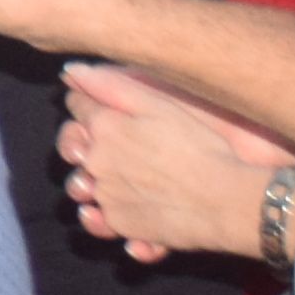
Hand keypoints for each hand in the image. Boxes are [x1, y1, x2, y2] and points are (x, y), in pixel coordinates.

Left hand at [63, 62, 294, 262]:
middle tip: (117, 147)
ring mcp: (105, 194)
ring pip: (84, 182)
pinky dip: (110, 210)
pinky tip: (131, 205)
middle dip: (87, 142)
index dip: (88, 103)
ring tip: (123, 179)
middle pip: (74, 146)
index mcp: (104, 127)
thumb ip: (111, 85)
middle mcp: (96, 160)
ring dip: (94, 179)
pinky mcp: (119, 223)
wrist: (224, 200)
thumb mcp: (159, 105)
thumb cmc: (199, 147)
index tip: (103, 108)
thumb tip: (70, 71)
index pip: (77, 106)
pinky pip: (101, 216)